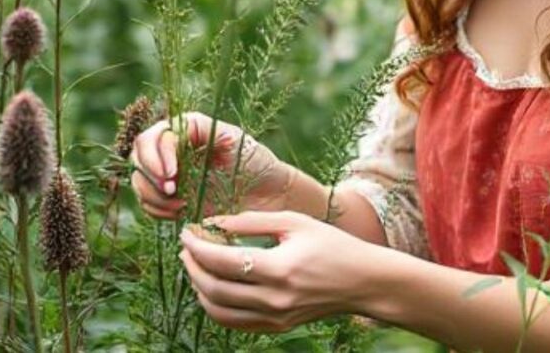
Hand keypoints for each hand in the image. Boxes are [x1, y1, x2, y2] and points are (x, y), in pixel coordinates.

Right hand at [130, 112, 289, 219]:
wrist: (269, 197)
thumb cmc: (257, 163)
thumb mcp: (233, 140)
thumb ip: (202, 131)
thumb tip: (172, 133)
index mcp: (187, 129)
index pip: (154, 136)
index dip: (157, 156)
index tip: (172, 175)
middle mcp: (173, 149)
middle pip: (138, 156)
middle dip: (151, 176)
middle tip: (173, 192)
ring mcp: (170, 174)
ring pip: (139, 181)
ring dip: (153, 196)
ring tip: (181, 205)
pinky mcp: (171, 199)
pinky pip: (148, 204)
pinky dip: (157, 210)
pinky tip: (180, 212)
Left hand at [179, 210, 374, 332]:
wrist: (363, 281)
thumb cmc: (332, 245)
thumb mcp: (295, 222)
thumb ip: (252, 222)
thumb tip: (214, 222)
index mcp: (279, 269)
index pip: (222, 261)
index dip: (197, 246)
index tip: (186, 231)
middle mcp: (274, 299)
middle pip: (214, 288)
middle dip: (192, 266)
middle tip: (187, 247)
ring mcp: (275, 318)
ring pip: (218, 311)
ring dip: (199, 288)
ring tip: (196, 266)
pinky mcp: (277, 327)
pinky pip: (234, 322)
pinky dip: (216, 306)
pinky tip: (214, 286)